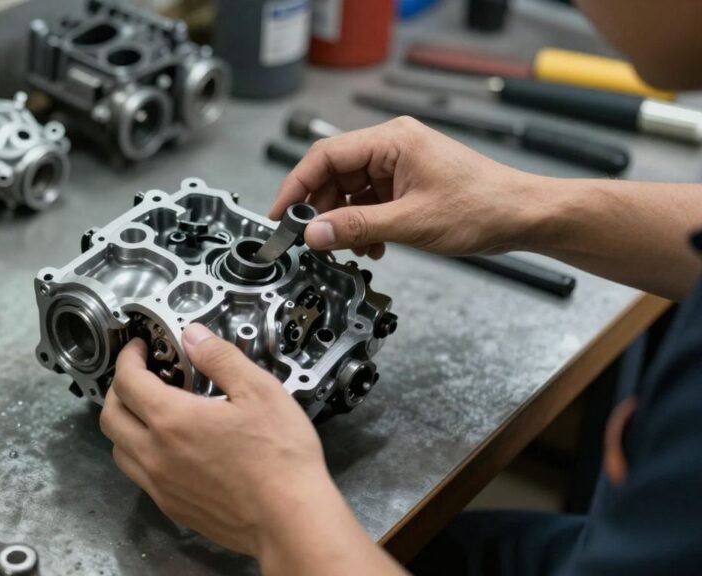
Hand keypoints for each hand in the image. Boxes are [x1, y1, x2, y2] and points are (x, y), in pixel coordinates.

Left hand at [100, 324, 406, 574]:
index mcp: (172, 421)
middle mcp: (156, 455)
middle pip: (110, 417)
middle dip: (119, 389)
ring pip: (119, 450)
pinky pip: (140, 476)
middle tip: (140, 375)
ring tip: (151, 411)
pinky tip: (170, 447)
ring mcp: (161, 485)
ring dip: (125, 424)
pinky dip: (141, 454)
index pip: (127, 381)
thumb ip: (220, 358)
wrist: (291, 522)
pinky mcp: (172, 508)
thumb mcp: (259, 391)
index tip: (139, 349)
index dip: (128, 358)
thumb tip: (194, 336)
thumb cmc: (280, 459)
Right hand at [270, 117, 545, 258]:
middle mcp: (393, 146)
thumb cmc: (482, 207)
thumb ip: (356, 227)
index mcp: (392, 140)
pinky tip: (372, 246)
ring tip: (349, 247)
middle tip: (310, 238)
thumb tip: (313, 233)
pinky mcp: (408, 183)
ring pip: (350, 190)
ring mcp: (400, 164)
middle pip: (334, 173)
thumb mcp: (411, 222)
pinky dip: (363, 224)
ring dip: (344, 221)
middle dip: (320, 208)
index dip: (296, 185)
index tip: (280, 213)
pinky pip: (370, 201)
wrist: (523, 216)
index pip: (325, 155)